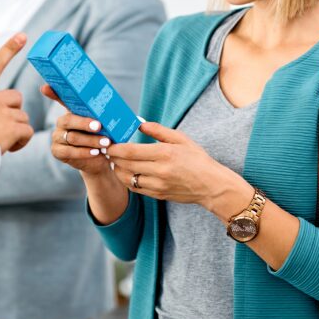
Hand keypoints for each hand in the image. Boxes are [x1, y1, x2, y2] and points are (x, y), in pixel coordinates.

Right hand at [0, 33, 33, 152]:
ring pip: (22, 117)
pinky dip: (21, 142)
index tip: (23, 36)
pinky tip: (8, 148)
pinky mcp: (12, 127)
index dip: (10, 48)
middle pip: (16, 98)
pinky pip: (26, 131)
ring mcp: (2, 111)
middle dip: (12, 112)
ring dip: (15, 130)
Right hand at [42, 85, 113, 176]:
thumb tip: (111, 108)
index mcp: (71, 112)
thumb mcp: (103, 126)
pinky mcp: (57, 151)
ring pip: (72, 137)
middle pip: (69, 120)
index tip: (45, 87)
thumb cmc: (101, 138)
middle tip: (99, 126)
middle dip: (84, 123)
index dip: (52, 93)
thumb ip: (101, 116)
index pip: (60, 99)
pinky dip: (84, 152)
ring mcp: (57, 137)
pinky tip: (95, 152)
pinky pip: (69, 152)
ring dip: (90, 140)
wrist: (99, 160)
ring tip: (105, 142)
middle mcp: (61, 122)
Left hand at [107, 121, 249, 214]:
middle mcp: (159, 171)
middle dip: (113, 157)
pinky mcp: (158, 195)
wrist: (212, 186)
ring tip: (115, 161)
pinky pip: (135, 188)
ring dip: (117, 169)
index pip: (130, 151)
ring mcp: (158, 185)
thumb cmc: (197, 159)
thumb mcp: (181, 139)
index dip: (115, 148)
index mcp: (165, 153)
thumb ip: (158, 130)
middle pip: (125, 164)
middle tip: (107, 150)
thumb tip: (139, 124)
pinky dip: (127, 180)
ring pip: (127, 178)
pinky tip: (126, 172)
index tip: (109, 144)